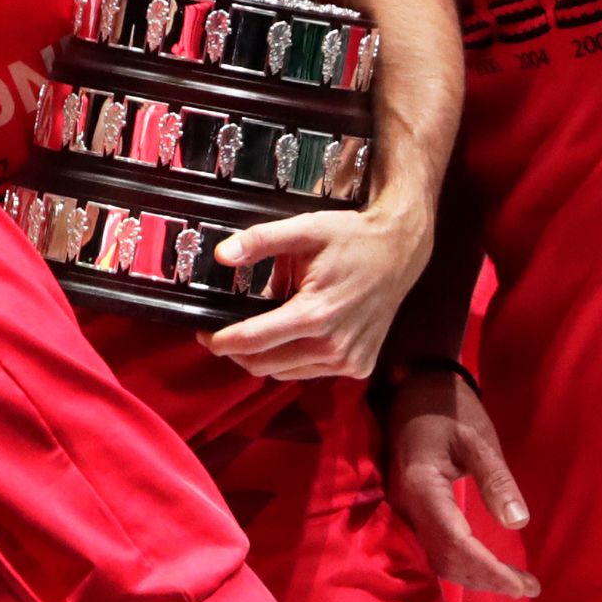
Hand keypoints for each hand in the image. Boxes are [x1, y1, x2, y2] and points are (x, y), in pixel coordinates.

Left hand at [206, 199, 432, 382]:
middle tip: (219, 333)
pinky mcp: (360, 367)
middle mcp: (334, 347)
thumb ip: (259, 240)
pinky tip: (287, 337)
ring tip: (253, 331)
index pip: (253, 341)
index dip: (220, 341)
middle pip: (264, 364)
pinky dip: (291, 361)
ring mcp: (349, 361)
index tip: (200, 333)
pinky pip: (309, 373)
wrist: (400, 251)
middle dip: (236, 352)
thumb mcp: (302, 229)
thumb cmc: (350, 238)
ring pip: (285, 373)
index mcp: (315, 314)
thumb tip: (221, 255)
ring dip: (263, 358)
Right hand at [386, 366, 540, 598]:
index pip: (454, 542)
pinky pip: (436, 546)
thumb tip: (518, 523)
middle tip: (528, 587)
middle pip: (444, 558)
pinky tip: (488, 565)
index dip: (489, 570)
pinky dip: (464, 563)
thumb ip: (495, 479)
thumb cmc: (449, 409)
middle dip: (486, 579)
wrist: (415, 387)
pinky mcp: (414, 507)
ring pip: (438, 557)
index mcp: (422, 485)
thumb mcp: (478, 437)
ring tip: (516, 582)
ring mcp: (406, 507)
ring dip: (475, 576)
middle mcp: (407, 503)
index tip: (524, 585)